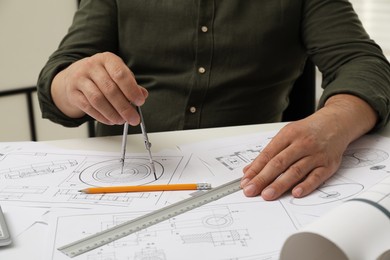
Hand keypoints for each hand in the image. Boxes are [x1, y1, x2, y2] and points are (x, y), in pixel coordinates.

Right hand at [51, 52, 147, 125]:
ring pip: (98, 99)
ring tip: (121, 121)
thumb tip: (143, 94)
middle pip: (110, 89)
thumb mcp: (117, 75)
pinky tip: (110, 120)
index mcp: (107, 59)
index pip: (120, 74)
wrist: (75, 76)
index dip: (131, 90)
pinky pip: (88, 107)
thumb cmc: (102, 76)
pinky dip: (101, 117)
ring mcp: (80, 78)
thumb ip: (131, 84)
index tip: (140, 102)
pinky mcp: (73, 92)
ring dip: (112, 113)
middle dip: (124, 107)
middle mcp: (92, 66)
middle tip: (133, 118)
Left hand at [240, 94, 376, 199]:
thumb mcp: (286, 135)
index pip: (268, 154)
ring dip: (280, 184)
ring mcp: (316, 154)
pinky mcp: (328, 164)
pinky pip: (317, 176)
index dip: (255, 169)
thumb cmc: (307, 131)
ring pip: (296, 171)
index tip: (245, 181)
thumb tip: (249, 170)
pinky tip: (295, 193)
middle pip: (279, 163)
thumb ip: (269, 153)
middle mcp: (302, 144)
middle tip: (251, 190)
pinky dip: (306, 185)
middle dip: (263, 178)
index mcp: (288, 135)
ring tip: (267, 195)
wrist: (336, 123)